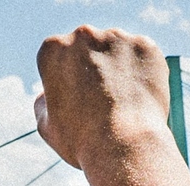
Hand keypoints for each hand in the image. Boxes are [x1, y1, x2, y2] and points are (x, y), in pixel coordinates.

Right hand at [35, 26, 171, 169]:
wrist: (124, 146)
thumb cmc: (81, 141)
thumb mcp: (47, 125)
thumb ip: (44, 102)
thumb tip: (48, 92)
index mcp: (53, 49)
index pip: (59, 56)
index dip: (69, 79)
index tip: (78, 97)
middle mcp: (83, 35)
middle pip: (89, 48)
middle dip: (95, 67)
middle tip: (103, 99)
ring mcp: (116, 37)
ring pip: (118, 50)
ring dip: (120, 68)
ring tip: (124, 101)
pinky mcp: (145, 46)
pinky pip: (144, 57)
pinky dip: (144, 73)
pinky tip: (141, 97)